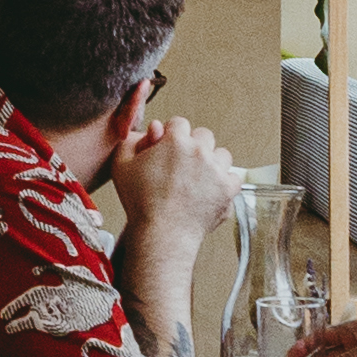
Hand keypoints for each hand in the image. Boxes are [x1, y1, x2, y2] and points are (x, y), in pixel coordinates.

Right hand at [108, 106, 240, 255]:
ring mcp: (216, 170)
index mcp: (175, 141)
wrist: (162, 233)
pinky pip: (234, 178)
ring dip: (212, 162)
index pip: (179, 123)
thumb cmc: (141, 203)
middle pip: (203, 135)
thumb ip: (133, 141)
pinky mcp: (227, 189)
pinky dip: (225, 183)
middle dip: (194, 145)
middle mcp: (200, 151)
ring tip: (198, 177)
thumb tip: (153, 130)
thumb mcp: (122, 166)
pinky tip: (211, 190)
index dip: (171, 135)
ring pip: (222, 154)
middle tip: (182, 164)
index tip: (167, 148)